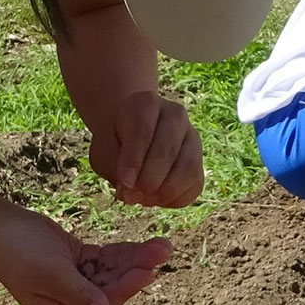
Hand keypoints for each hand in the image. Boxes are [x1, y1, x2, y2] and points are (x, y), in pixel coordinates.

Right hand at [0, 209, 169, 304]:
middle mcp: (70, 304)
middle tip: (163, 250)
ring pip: (114, 272)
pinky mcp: (80, 262)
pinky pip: (107, 259)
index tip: (147, 272)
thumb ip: (76, 294)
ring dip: (136, 258)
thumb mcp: (48, 273)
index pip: (100, 304)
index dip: (125, 287)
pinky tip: (146, 244)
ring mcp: (76, 282)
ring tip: (163, 245)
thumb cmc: (16, 251)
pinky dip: (124, 251)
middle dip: (137, 268)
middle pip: (112, 287)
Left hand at [89, 90, 203, 206]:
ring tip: (145, 200)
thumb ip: (114, 167)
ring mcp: (191, 135)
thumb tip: (133, 194)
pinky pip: (195, 182)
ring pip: (188, 167)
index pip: (142, 132)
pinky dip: (176, 198)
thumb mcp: (104, 149)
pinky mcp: (200, 157)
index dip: (134, 162)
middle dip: (149, 180)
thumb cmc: (116, 140)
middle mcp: (175, 114)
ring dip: (165, 191)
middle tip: (133, 198)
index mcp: (145, 104)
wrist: (135, 131)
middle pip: (167, 150)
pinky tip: (158, 198)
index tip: (125, 186)